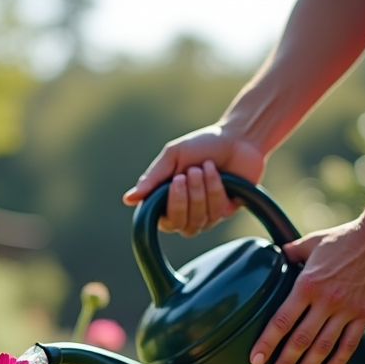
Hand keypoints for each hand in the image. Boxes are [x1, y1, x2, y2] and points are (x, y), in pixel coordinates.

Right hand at [123, 124, 265, 236]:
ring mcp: (204, 216)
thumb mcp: (173, 156)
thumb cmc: (201, 145)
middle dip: (188, 197)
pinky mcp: (223, 213)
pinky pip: (216, 212)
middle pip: (179, 225)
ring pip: (198, 220)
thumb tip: (128, 199)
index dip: (171, 204)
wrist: (236, 138)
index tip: (176, 180)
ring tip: (205, 167)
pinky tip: (216, 172)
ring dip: (202, 191)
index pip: (160, 220)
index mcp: (165, 200)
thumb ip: (152, 178)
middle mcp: (183, 212)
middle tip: (192, 171)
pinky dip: (216, 188)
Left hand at [250, 216, 364, 363]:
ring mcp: (347, 309)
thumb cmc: (347, 236)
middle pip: (299, 340)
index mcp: (307, 284)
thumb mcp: (313, 242)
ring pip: (322, 347)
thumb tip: (277, 254)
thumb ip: (292, 252)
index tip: (256, 360)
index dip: (267, 342)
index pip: (282, 320)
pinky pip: (349, 344)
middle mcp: (325, 301)